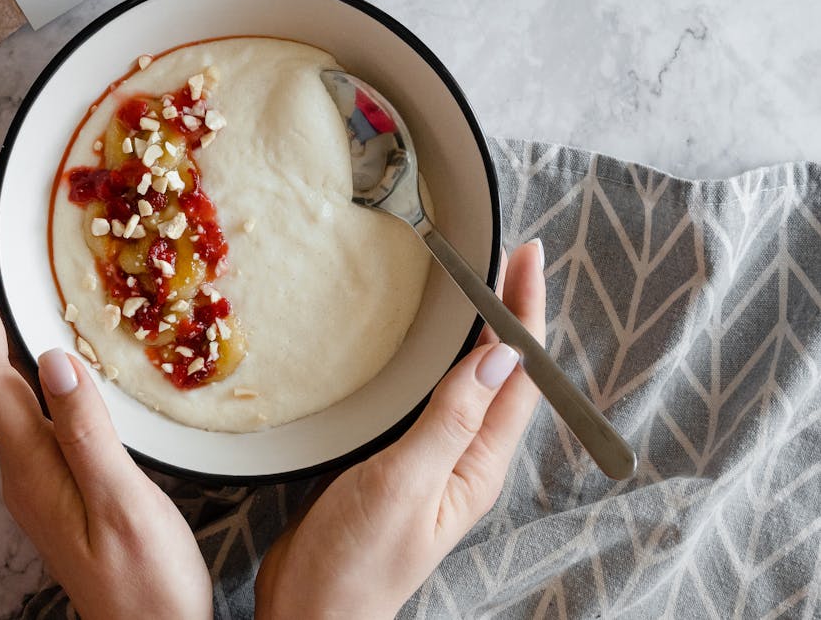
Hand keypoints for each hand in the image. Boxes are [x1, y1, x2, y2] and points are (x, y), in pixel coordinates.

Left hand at [0, 247, 211, 618]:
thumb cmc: (145, 581)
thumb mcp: (121, 503)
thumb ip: (87, 433)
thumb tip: (54, 362)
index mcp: (33, 469)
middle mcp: (24, 472)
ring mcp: (40, 483)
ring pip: (12, 399)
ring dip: (5, 346)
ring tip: (13, 301)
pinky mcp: (61, 488)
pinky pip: (37, 418)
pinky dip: (36, 377)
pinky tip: (56, 367)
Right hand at [255, 241, 545, 618]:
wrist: (313, 612)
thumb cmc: (357, 561)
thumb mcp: (404, 483)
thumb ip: (451, 420)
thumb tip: (500, 356)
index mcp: (479, 465)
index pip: (521, 375)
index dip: (527, 312)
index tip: (528, 259)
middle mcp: (466, 459)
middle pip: (505, 374)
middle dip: (514, 312)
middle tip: (510, 257)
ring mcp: (435, 461)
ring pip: (471, 383)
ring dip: (482, 332)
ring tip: (483, 286)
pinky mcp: (400, 462)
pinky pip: (434, 399)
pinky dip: (440, 361)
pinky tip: (426, 347)